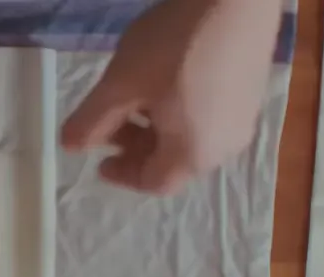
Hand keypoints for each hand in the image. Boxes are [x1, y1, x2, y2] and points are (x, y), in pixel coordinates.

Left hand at [60, 0, 280, 194]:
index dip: (122, 175)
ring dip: (155, 127)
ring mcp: (245, 115)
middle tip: (109, 125)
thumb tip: (70, 146)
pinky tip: (166, 81)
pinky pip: (209, 115)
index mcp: (196, 153)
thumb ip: (91, 121)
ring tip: (133, 97)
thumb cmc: (174, 47)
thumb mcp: (120, 84)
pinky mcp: (253, 88)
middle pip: (173, 162)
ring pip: (191, 137)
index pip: (154, 182)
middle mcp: (227, 144)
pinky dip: (179, 112)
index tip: (99, 160)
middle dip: (136, 148)